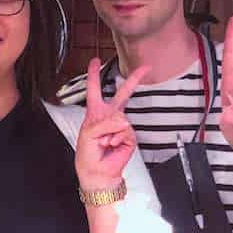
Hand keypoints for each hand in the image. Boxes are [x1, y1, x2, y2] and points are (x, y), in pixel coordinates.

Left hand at [75, 58, 148, 190]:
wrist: (97, 172)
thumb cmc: (88, 153)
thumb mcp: (88, 133)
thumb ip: (103, 122)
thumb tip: (121, 119)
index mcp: (95, 112)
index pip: (94, 89)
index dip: (94, 74)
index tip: (95, 61)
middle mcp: (109, 116)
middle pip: (122, 94)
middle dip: (133, 80)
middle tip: (145, 68)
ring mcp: (121, 125)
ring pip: (120, 118)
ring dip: (109, 131)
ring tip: (103, 141)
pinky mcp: (129, 135)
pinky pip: (125, 130)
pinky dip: (117, 138)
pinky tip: (112, 144)